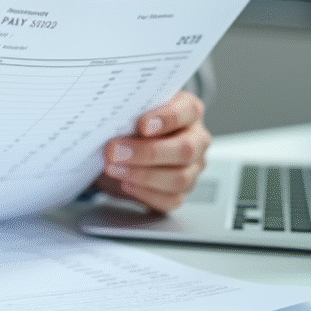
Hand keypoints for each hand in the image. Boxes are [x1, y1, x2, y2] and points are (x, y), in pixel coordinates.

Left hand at [95, 90, 210, 212]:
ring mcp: (193, 167)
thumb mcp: (132, 111)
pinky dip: (145, 193)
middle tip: (116, 151)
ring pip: (179, 178)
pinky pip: (171, 199)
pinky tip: (126, 183)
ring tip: (115, 169)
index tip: (142, 125)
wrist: (124, 148)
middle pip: (185, 149)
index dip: (167, 118)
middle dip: (148, 152)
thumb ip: (131, 112)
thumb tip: (114, 120)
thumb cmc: (133, 124)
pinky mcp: (182, 191)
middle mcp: (196, 139)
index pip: (189, 110)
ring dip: (142, 175)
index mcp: (189, 111)